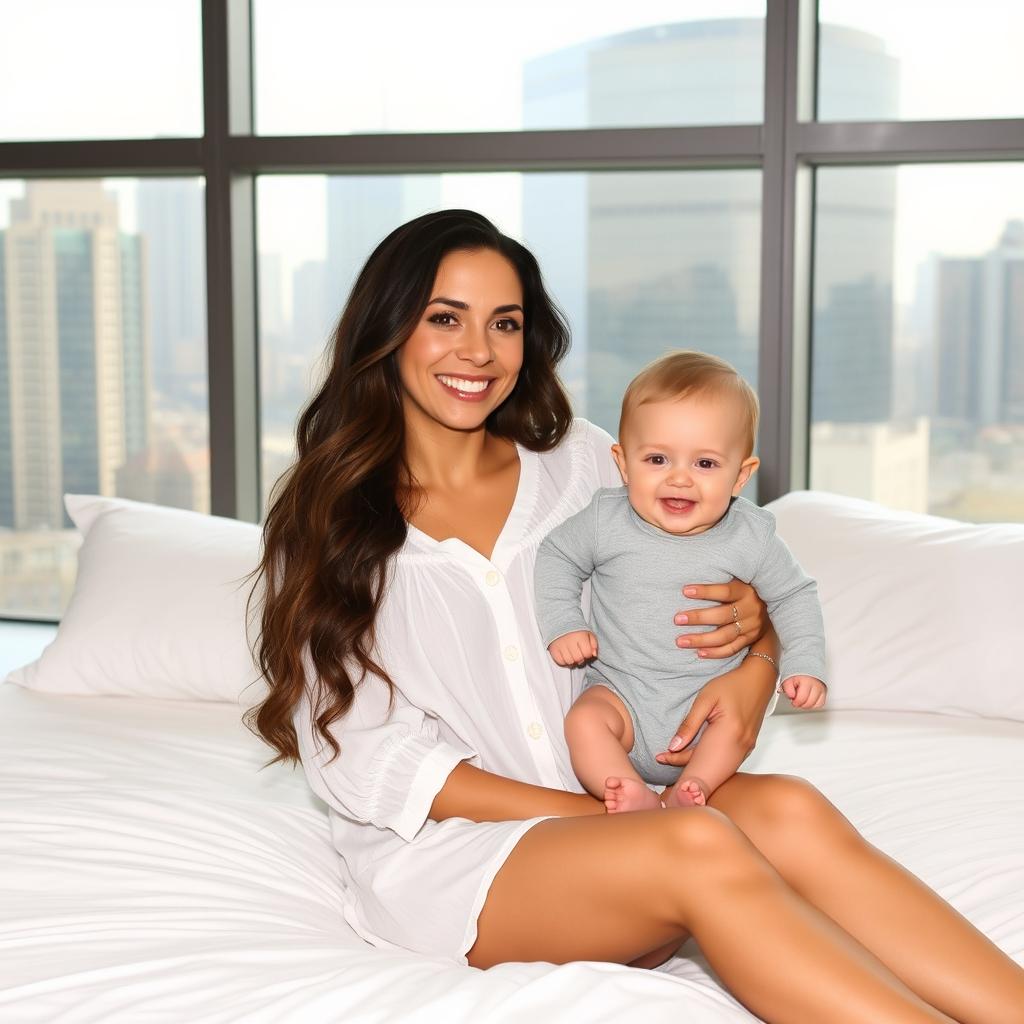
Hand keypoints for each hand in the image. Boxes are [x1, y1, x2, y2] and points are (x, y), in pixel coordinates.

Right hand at [548, 630, 597, 667]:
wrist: (560, 622)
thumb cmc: (576, 630)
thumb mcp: (588, 633)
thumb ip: (594, 644)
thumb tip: (594, 655)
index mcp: (580, 636)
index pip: (587, 653)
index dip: (588, 654)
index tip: (586, 651)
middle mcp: (570, 640)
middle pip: (578, 658)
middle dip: (581, 658)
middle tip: (579, 654)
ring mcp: (560, 645)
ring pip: (569, 661)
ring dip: (573, 661)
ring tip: (573, 656)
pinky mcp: (553, 649)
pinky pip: (560, 661)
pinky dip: (564, 662)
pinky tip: (566, 657)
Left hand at [655, 653, 775, 767]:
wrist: (759, 680)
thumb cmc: (731, 685)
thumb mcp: (705, 698)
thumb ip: (689, 723)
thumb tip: (673, 745)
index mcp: (729, 733)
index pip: (700, 760)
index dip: (678, 763)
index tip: (660, 758)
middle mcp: (741, 746)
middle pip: (709, 770)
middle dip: (686, 770)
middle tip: (662, 759)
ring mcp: (747, 748)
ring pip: (718, 770)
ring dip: (697, 769)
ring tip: (671, 758)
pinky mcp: (747, 747)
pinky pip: (726, 764)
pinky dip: (709, 765)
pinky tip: (693, 760)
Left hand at [674, 579, 767, 659]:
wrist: (771, 605)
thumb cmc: (744, 589)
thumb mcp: (738, 579)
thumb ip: (721, 577)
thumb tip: (691, 570)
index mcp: (746, 591)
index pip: (724, 591)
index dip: (705, 591)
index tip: (685, 591)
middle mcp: (751, 609)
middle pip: (722, 615)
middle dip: (698, 618)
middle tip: (677, 619)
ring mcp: (752, 627)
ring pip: (725, 636)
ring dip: (701, 639)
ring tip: (681, 640)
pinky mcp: (751, 639)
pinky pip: (732, 649)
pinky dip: (715, 652)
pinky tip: (698, 653)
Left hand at [781, 675, 826, 709]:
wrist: (805, 663)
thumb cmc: (796, 671)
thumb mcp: (787, 677)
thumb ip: (787, 688)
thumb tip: (791, 696)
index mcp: (806, 681)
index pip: (801, 698)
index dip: (794, 701)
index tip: (791, 698)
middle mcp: (815, 685)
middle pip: (808, 703)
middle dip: (800, 703)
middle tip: (795, 699)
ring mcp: (821, 688)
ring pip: (815, 704)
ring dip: (807, 704)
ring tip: (801, 698)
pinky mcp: (824, 690)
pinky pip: (821, 703)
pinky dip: (814, 704)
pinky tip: (808, 699)